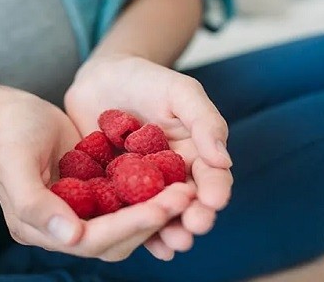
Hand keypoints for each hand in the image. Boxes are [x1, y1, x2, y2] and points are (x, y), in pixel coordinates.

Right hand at [0, 93, 195, 260]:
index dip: (127, 227)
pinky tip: (176, 182)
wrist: (14, 113)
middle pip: (115, 240)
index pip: (91, 240)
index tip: (159, 209)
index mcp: (37, 229)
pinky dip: (151, 197)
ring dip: (157, 212)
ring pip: (126, 225)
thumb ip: (33, 203)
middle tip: (186, 197)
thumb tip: (71, 238)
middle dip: (151, 220)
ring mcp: (81, 215)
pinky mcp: (96, 197)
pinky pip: (127, 205)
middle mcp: (62, 231)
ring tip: (187, 192)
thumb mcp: (14, 162)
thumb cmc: (11, 133)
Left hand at [65, 54, 232, 259]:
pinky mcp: (112, 191)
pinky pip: (123, 212)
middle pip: (187, 203)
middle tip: (194, 227)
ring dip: (167, 231)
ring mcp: (141, 187)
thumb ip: (204, 120)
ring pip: (157, 214)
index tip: (214, 201)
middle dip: (194, 218)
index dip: (215, 190)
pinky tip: (134, 239)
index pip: (211, 177)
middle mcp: (171, 176)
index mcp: (194, 154)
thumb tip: (223, 160)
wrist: (100, 78)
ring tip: (173, 244)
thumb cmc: (146, 80)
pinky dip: (131, 229)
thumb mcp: (180, 91)